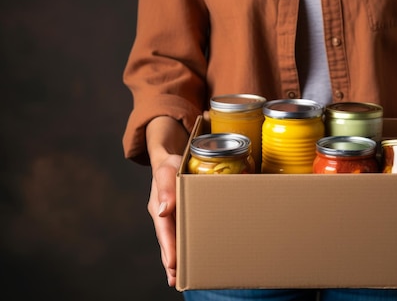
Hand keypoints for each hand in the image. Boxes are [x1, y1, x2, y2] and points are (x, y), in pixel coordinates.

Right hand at [145, 116, 189, 286]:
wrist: (172, 156)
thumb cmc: (169, 164)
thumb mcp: (166, 170)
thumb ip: (164, 186)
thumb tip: (162, 210)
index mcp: (159, 207)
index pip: (164, 231)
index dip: (168, 248)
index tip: (173, 264)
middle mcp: (165, 215)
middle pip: (168, 242)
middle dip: (172, 261)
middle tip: (177, 279)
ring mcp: (174, 216)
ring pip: (176, 240)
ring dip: (180, 258)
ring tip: (184, 277)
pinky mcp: (183, 214)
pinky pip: (185, 232)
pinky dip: (189, 245)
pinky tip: (197, 256)